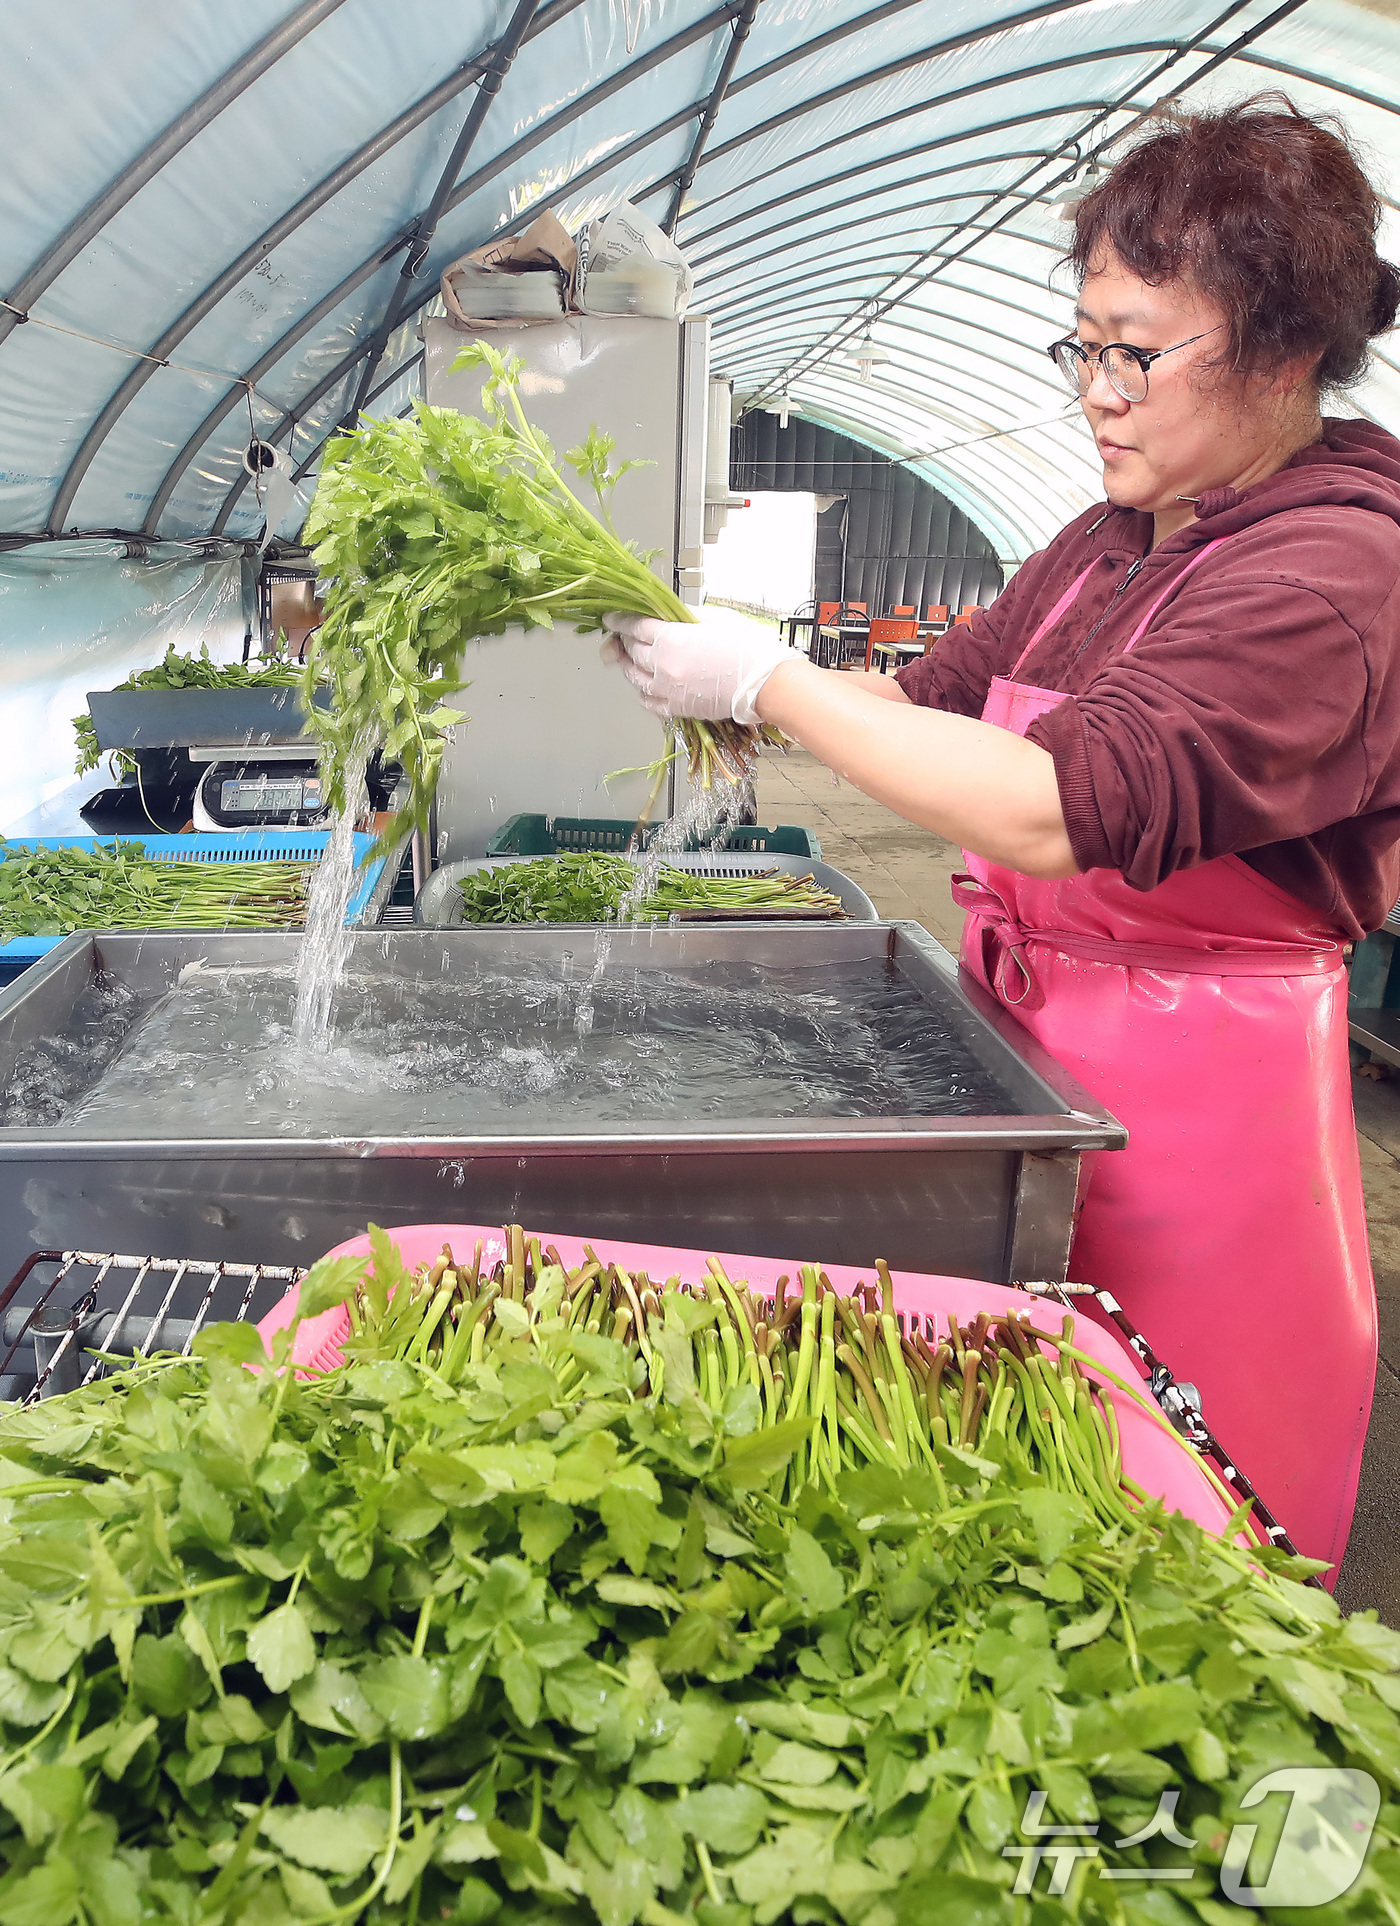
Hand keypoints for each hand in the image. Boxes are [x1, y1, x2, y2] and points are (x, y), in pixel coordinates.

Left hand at [602, 607, 801, 724]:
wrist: (765, 683)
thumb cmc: (747, 648)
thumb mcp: (714, 618)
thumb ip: (685, 615)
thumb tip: (668, 613)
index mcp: (671, 639)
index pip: (633, 627)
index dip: (619, 621)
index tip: (611, 618)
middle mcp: (663, 666)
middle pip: (630, 650)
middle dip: (622, 640)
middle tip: (620, 635)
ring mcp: (667, 690)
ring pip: (633, 677)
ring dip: (627, 665)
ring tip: (627, 658)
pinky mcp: (677, 708)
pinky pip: (647, 701)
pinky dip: (642, 691)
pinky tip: (644, 684)